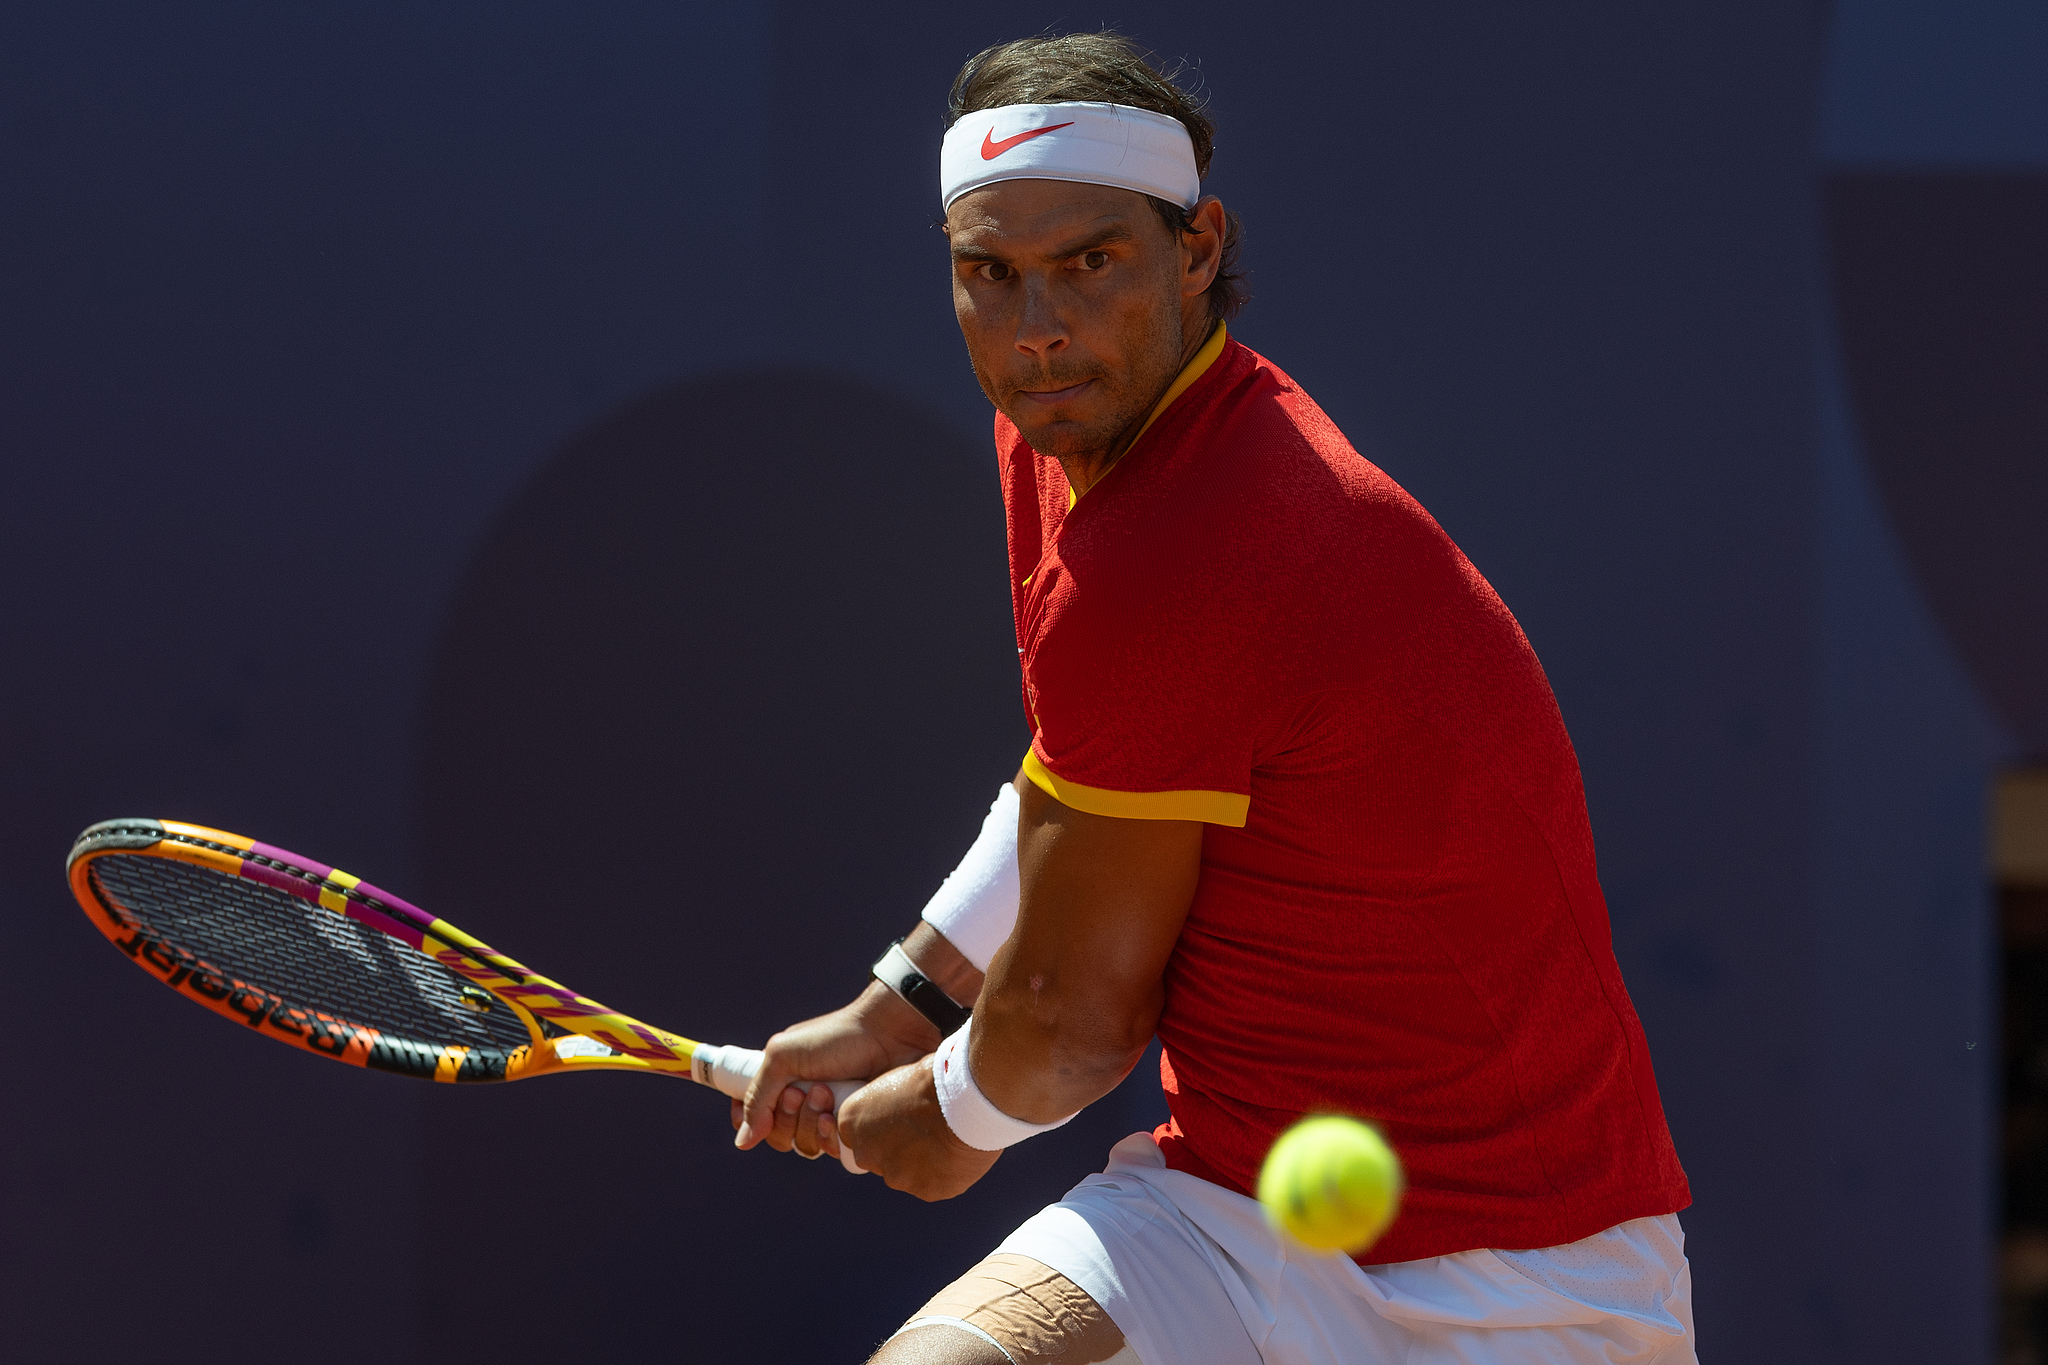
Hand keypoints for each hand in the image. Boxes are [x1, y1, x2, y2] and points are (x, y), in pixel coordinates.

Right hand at [735, 981, 937, 1159]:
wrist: (892, 1035)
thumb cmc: (838, 1037)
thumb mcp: (785, 1056)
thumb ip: (759, 1094)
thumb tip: (743, 1140)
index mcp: (782, 1078)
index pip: (752, 1113)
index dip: (748, 1119)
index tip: (752, 1114)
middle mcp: (804, 1099)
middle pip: (777, 1135)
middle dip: (785, 1116)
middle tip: (801, 1090)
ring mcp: (830, 1114)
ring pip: (804, 1144)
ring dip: (808, 1121)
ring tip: (826, 1093)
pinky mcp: (854, 1126)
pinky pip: (832, 1149)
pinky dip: (830, 1134)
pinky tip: (837, 1113)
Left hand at [837, 1056, 1000, 1200]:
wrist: (968, 1098)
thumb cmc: (936, 1077)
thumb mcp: (899, 1079)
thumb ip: (888, 1104)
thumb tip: (897, 1111)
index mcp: (851, 1120)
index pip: (858, 1133)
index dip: (882, 1127)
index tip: (903, 1119)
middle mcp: (865, 1153)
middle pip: (879, 1158)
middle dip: (900, 1149)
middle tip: (928, 1131)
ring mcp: (895, 1176)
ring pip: (907, 1174)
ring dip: (924, 1163)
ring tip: (949, 1138)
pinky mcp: (924, 1191)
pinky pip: (933, 1184)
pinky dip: (945, 1173)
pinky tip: (959, 1151)